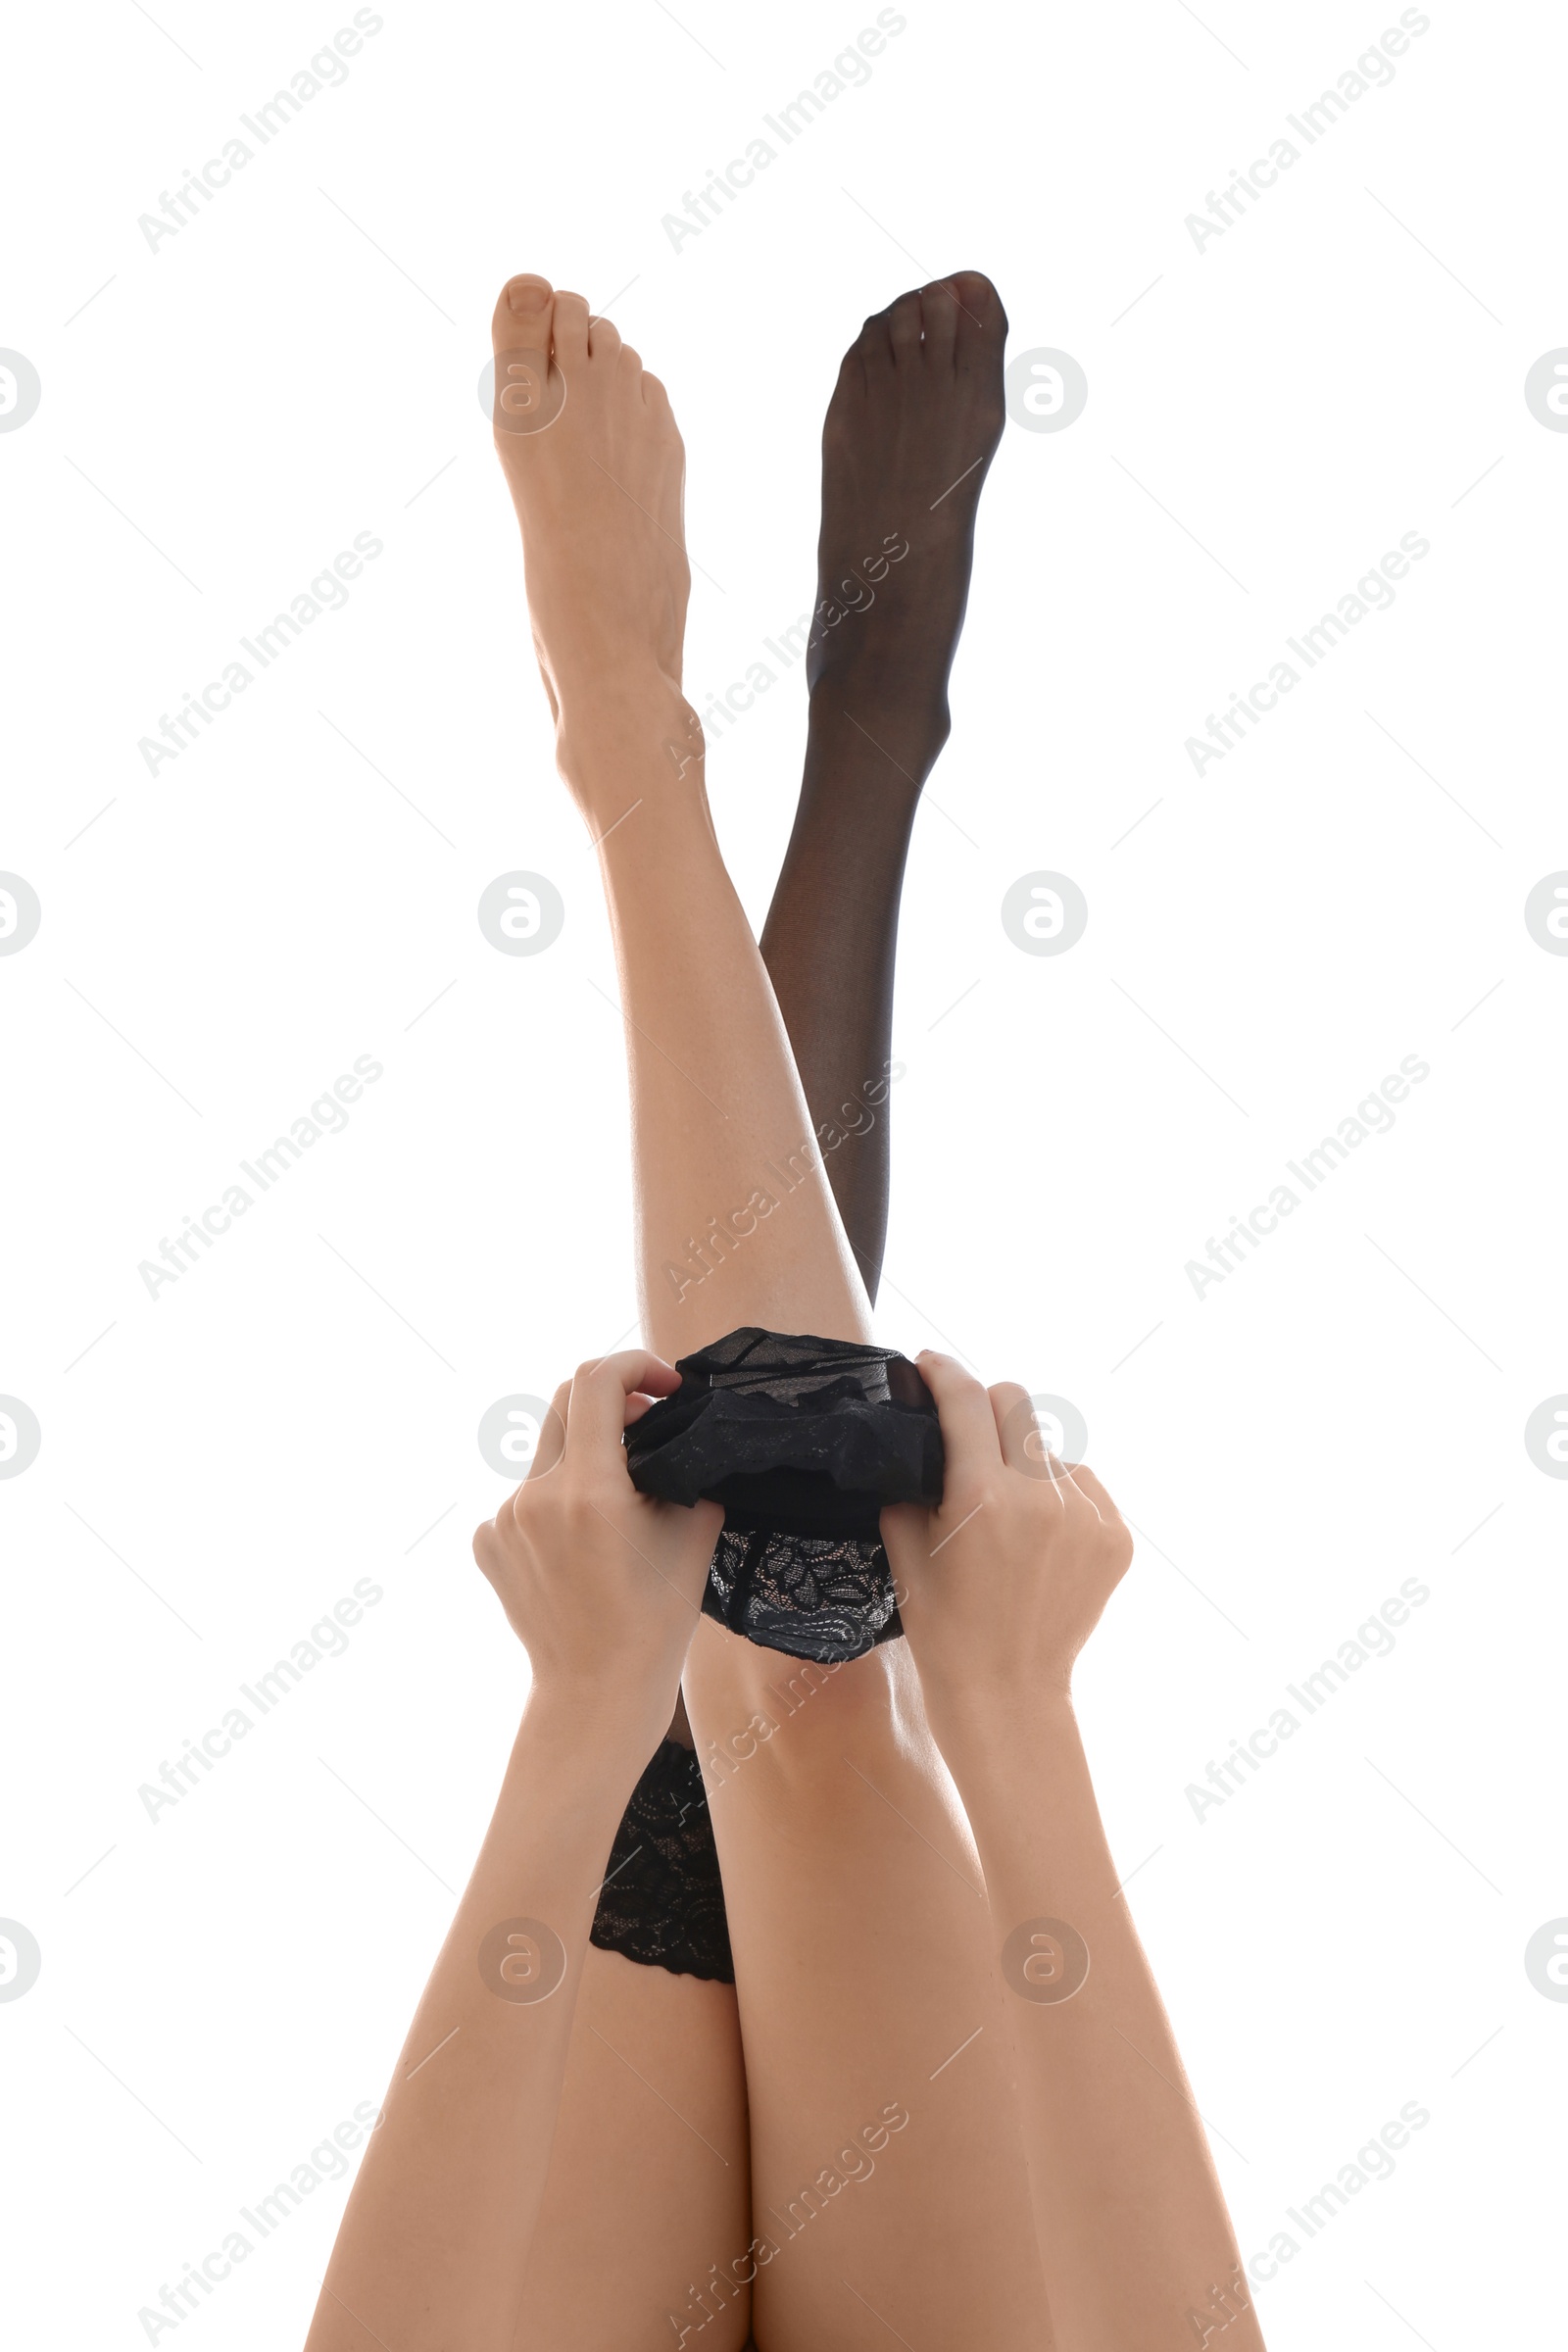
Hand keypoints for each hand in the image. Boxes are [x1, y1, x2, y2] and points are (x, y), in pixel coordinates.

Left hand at [472, 1351, 722, 1752]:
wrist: (595, 1693)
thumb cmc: (654, 1621)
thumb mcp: (693, 1534)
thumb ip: (686, 1466)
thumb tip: (683, 1430)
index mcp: (587, 1489)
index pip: (596, 1382)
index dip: (635, 1366)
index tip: (666, 1386)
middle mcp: (534, 1496)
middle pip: (565, 1403)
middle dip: (613, 1402)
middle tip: (650, 1424)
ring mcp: (502, 1520)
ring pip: (548, 1454)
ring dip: (585, 1457)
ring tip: (618, 1503)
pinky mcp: (487, 1544)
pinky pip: (525, 1496)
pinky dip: (557, 1499)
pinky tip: (582, 1541)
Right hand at [881, 1353, 1132, 1748]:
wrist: (1008, 1693)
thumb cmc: (945, 1627)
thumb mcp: (905, 1547)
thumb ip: (912, 1480)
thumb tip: (921, 1434)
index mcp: (982, 1496)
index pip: (965, 1398)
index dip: (942, 1371)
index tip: (929, 1365)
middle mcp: (1041, 1496)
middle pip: (1016, 1401)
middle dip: (985, 1407)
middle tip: (967, 1432)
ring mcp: (1086, 1516)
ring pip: (1048, 1448)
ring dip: (1022, 1461)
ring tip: (1005, 1511)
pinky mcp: (1116, 1537)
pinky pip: (1082, 1485)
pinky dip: (1057, 1496)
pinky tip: (1037, 1536)